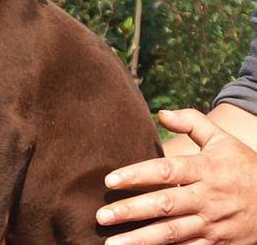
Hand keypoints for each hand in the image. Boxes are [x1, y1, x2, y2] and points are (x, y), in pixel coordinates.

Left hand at [96, 109, 256, 243]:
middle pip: (164, 205)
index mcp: (205, 168)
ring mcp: (212, 224)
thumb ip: (191, 122)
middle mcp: (206, 197)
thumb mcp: (221, 139)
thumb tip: (160, 113)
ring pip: (173, 234)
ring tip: (112, 243)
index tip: (110, 181)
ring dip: (141, 240)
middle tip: (102, 215)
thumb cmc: (242, 165)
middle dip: (131, 211)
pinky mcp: (218, 244)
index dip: (136, 175)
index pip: (165, 171)